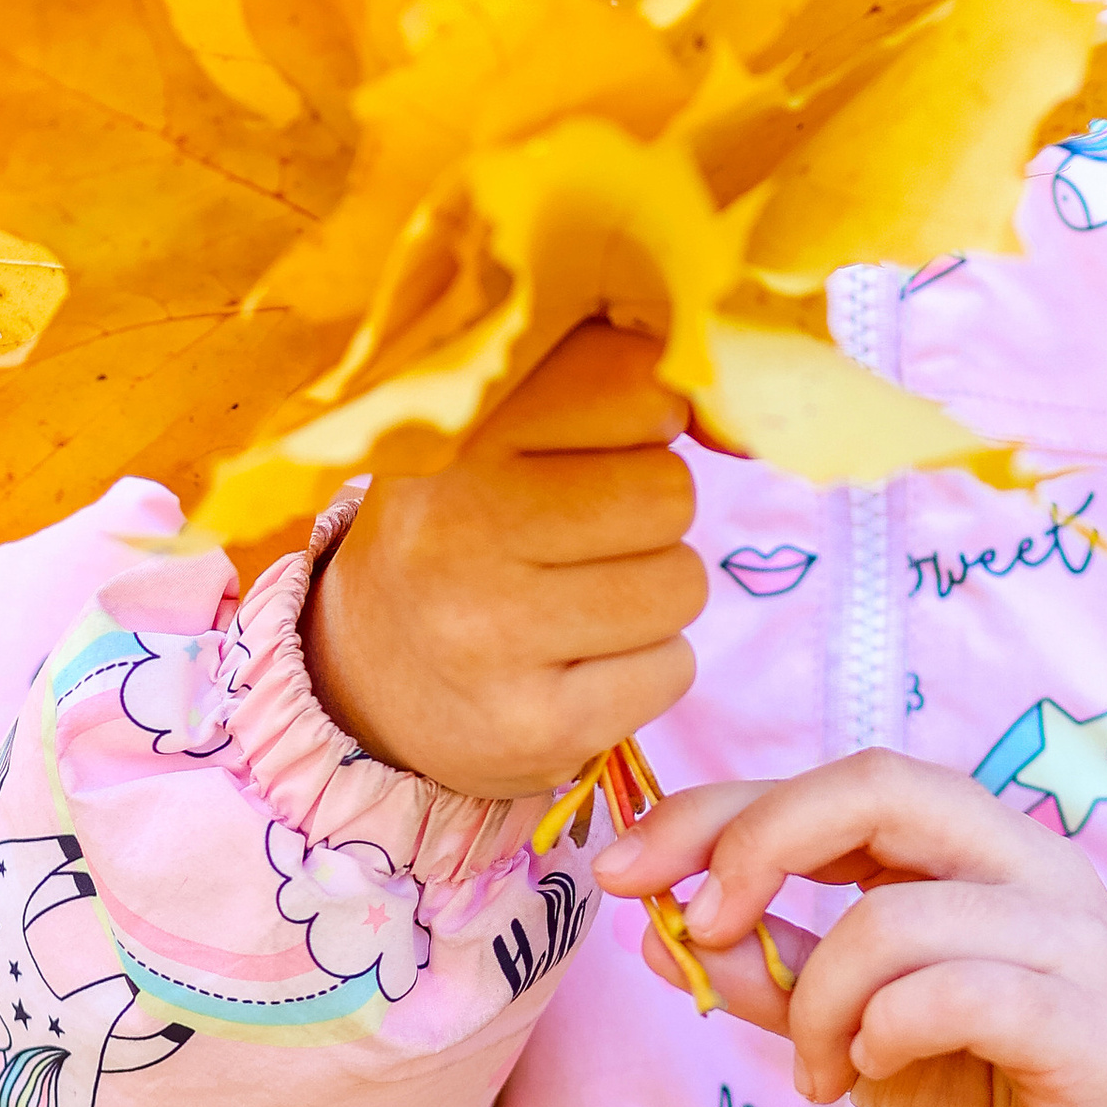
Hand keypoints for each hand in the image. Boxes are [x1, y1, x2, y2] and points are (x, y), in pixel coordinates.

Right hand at [300, 323, 705, 798]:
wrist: (366, 679)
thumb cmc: (463, 525)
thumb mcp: (494, 431)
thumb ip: (606, 383)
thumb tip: (740, 417)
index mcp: (452, 436)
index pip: (632, 378)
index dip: (649, 409)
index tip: (607, 438)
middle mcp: (456, 529)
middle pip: (670, 492)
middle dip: (653, 513)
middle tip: (586, 534)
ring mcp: (491, 636)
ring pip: (681, 583)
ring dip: (655, 591)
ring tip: (580, 598)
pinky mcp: (535, 728)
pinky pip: (673, 670)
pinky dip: (647, 667)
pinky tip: (578, 663)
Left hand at [593, 754, 1106, 1106]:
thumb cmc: (992, 1097)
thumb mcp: (856, 1032)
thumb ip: (777, 974)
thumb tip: (660, 932)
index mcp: (974, 846)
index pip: (840, 781)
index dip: (721, 810)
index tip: (625, 869)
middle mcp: (1029, 863)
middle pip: (879, 786)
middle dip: (759, 844)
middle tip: (701, 928)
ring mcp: (1070, 936)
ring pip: (897, 914)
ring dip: (821, 998)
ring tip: (820, 1072)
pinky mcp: (1088, 1024)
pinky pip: (959, 992)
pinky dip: (887, 1029)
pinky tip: (873, 1072)